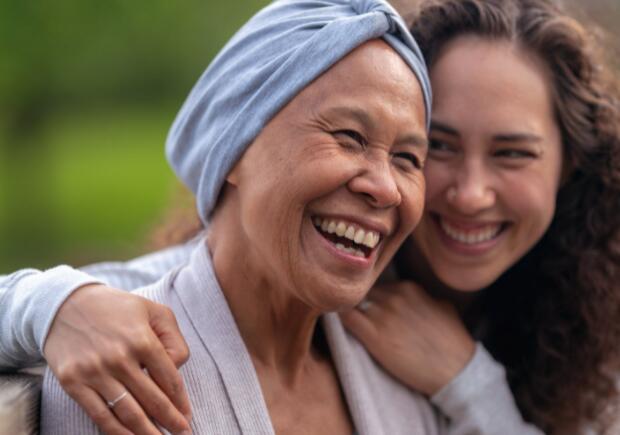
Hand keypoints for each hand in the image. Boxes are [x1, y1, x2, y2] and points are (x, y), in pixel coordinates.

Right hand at [43, 284, 191, 434]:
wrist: (63, 304)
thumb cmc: (116, 308)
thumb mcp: (153, 310)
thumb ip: (173, 338)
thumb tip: (177, 368)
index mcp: (142, 338)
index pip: (169, 378)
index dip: (180, 401)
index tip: (187, 415)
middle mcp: (119, 357)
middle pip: (152, 399)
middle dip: (170, 420)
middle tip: (183, 433)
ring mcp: (94, 372)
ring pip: (128, 413)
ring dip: (147, 432)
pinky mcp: (73, 382)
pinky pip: (99, 415)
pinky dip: (117, 432)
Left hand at [340, 281, 474, 395]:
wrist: (456, 371)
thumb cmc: (453, 341)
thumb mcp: (443, 307)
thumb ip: (424, 297)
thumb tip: (417, 298)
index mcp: (408, 288)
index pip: (378, 285)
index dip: (372, 295)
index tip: (368, 304)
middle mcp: (393, 297)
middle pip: (364, 292)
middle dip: (359, 301)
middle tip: (356, 312)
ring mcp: (382, 315)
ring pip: (352, 302)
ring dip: (349, 308)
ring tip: (344, 316)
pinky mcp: (373, 336)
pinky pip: (346, 318)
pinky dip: (339, 316)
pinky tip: (336, 320)